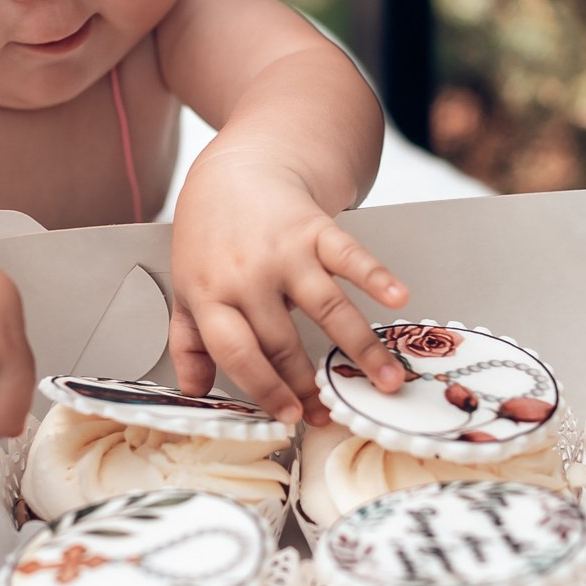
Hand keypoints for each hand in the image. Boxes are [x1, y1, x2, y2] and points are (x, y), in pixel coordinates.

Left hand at [167, 153, 409, 423]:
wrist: (235, 171)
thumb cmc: (211, 237)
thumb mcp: (187, 288)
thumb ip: (189, 342)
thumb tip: (193, 392)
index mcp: (211, 296)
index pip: (237, 353)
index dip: (264, 388)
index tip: (290, 415)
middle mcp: (247, 276)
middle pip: (283, 341)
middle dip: (312, 383)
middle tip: (335, 411)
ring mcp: (284, 252)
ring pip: (326, 308)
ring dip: (360, 347)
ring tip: (385, 380)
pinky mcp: (317, 229)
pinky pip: (350, 257)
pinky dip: (377, 277)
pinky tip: (398, 299)